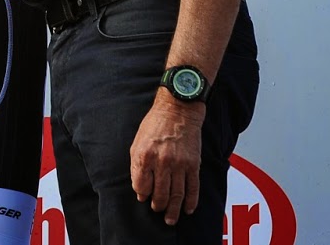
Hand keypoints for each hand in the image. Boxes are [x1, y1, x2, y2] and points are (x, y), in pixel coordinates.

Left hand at [130, 94, 205, 224]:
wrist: (178, 110)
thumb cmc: (155, 124)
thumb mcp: (137, 142)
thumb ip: (136, 167)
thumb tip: (140, 190)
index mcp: (145, 156)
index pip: (141, 186)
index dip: (142, 194)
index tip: (144, 197)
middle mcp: (162, 162)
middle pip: (159, 194)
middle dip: (157, 206)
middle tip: (157, 210)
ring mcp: (179, 164)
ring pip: (176, 195)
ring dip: (173, 209)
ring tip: (170, 218)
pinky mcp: (193, 164)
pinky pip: (193, 187)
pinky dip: (191, 201)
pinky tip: (188, 209)